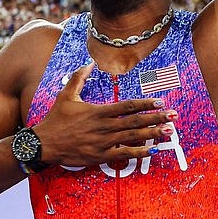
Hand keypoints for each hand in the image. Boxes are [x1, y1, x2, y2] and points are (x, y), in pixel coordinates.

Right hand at [34, 62, 175, 166]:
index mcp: (98, 111)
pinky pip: (123, 154)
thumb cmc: (56, 119)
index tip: (159, 101)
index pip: (127, 106)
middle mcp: (104, 126)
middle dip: (156, 118)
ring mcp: (103, 142)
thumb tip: (90, 62)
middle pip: (135, 121)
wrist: (44, 143)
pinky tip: (151, 150)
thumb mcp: (66, 94)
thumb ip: (80, 77)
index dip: (145, 103)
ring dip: (152, 134)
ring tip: (168, 132)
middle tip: (173, 116)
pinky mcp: (100, 156)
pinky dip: (137, 152)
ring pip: (132, 137)